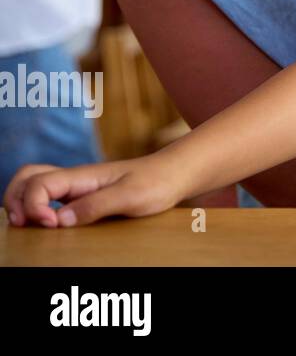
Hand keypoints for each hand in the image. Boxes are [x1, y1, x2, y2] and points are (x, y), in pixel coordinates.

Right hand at [4, 155, 185, 226]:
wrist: (175, 175)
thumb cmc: (157, 182)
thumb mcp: (131, 196)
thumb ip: (97, 206)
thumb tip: (60, 220)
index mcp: (82, 176)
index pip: (39, 183)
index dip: (33, 205)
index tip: (50, 224)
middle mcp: (74, 179)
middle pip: (26, 177)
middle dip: (15, 199)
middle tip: (24, 224)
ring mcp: (77, 187)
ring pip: (34, 185)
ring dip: (23, 202)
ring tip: (30, 224)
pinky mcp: (83, 197)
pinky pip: (49, 196)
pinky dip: (37, 206)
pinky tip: (48, 224)